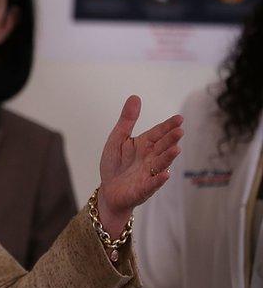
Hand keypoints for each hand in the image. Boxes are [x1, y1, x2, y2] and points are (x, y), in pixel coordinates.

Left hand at [98, 95, 182, 229]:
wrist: (109, 191)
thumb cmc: (115, 164)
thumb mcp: (118, 139)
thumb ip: (127, 120)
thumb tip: (135, 97)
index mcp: (144, 145)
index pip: (158, 133)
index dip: (168, 126)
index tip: (179, 118)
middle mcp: (150, 158)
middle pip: (162, 147)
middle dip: (170, 140)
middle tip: (179, 131)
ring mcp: (148, 173)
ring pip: (160, 164)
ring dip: (168, 157)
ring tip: (176, 149)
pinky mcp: (143, 188)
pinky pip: (152, 184)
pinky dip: (158, 180)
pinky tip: (165, 174)